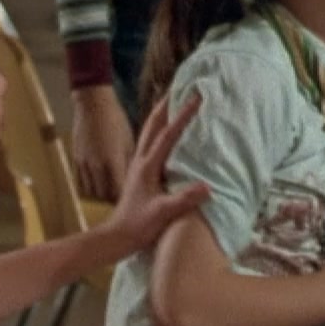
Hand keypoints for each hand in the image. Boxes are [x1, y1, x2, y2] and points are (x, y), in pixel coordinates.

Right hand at [71, 84, 135, 201]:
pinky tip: (99, 183)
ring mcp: (84, 164)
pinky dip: (90, 187)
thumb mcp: (130, 142)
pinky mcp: (76, 160)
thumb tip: (138, 178)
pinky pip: (81, 183)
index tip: (134, 200)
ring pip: (92, 192)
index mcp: (113, 161)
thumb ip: (131, 163)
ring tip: (111, 192)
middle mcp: (96, 166)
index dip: (127, 198)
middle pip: (104, 196)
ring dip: (101, 195)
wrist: (92, 105)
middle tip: (125, 199)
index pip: (119, 192)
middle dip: (114, 200)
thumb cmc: (116, 121)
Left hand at [106, 94, 210, 251]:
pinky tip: (166, 133)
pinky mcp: (141, 173)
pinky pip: (151, 143)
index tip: (197, 98)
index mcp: (148, 166)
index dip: (183, 115)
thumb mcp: (162, 213)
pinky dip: (160, 130)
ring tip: (172, 101)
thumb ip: (183, 200)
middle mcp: (142, 160)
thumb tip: (208, 187)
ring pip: (150, 131)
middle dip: (166, 104)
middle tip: (179, 87)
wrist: (116, 238)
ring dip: (161, 114)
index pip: (169, 134)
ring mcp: (139, 166)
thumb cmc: (137, 226)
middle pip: (153, 124)